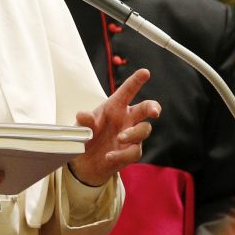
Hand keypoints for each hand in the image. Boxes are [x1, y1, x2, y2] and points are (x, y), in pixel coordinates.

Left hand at [69, 69, 160, 185]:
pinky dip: (122, 154)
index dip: (136, 81)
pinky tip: (109, 156)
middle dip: (153, 108)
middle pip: (146, 109)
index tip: (145, 72)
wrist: (83, 162)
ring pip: (144, 130)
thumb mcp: (80, 128)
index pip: (127, 91)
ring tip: (119, 138)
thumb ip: (84, 121)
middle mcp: (126, 119)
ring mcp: (131, 136)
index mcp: (115, 107)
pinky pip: (134, 151)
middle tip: (154, 112)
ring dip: (133, 133)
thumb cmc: (86, 136)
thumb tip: (83, 115)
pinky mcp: (130, 152)